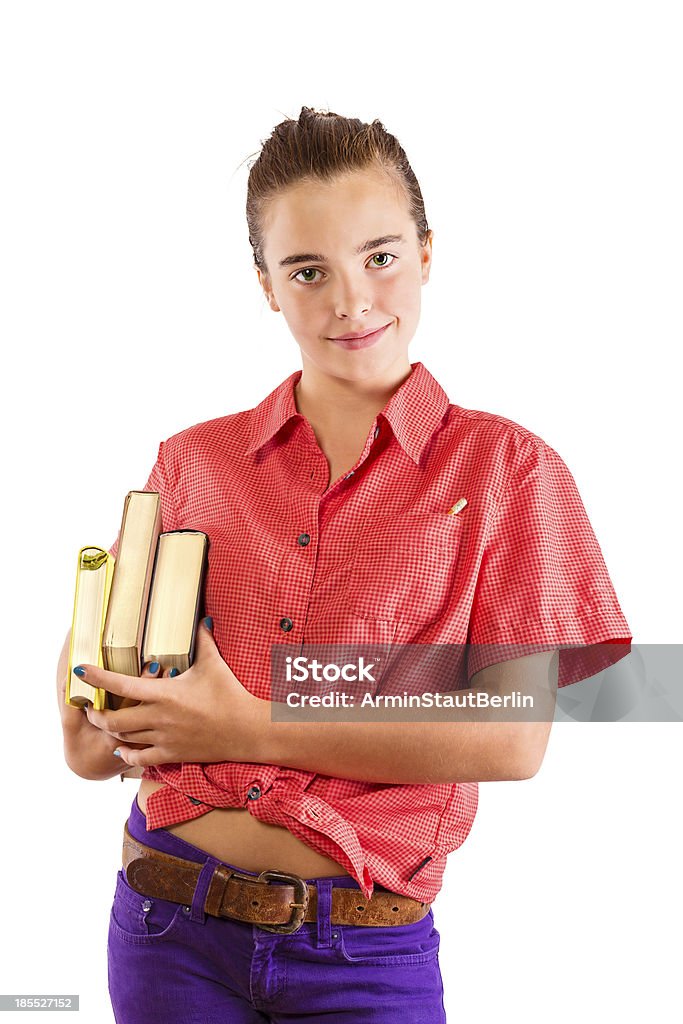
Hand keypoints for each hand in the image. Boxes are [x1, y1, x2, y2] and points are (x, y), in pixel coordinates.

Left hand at [76, 618, 267, 767]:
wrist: (247, 729)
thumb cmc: (230, 694)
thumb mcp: (214, 664)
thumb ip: (203, 641)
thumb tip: (202, 618)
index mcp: (165, 693)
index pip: (121, 684)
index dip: (97, 677)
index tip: (79, 670)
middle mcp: (159, 717)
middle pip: (113, 719)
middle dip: (96, 713)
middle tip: (90, 705)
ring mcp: (164, 738)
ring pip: (124, 738)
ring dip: (110, 730)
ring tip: (104, 722)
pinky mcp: (172, 754)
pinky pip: (140, 759)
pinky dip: (127, 754)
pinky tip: (122, 749)